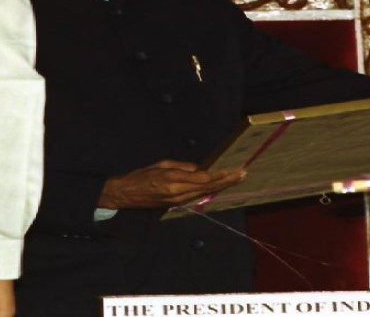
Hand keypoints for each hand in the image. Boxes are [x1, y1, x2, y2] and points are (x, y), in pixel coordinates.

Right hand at [99, 160, 244, 208]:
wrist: (126, 194)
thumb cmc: (142, 175)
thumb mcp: (162, 164)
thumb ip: (182, 167)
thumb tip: (199, 169)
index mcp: (174, 180)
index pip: (204, 178)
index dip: (221, 175)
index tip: (234, 170)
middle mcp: (178, 193)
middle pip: (208, 187)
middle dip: (227, 181)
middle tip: (243, 175)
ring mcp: (178, 201)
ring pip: (204, 194)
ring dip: (221, 187)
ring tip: (235, 180)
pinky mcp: (176, 205)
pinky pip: (196, 198)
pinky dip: (209, 192)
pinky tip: (218, 188)